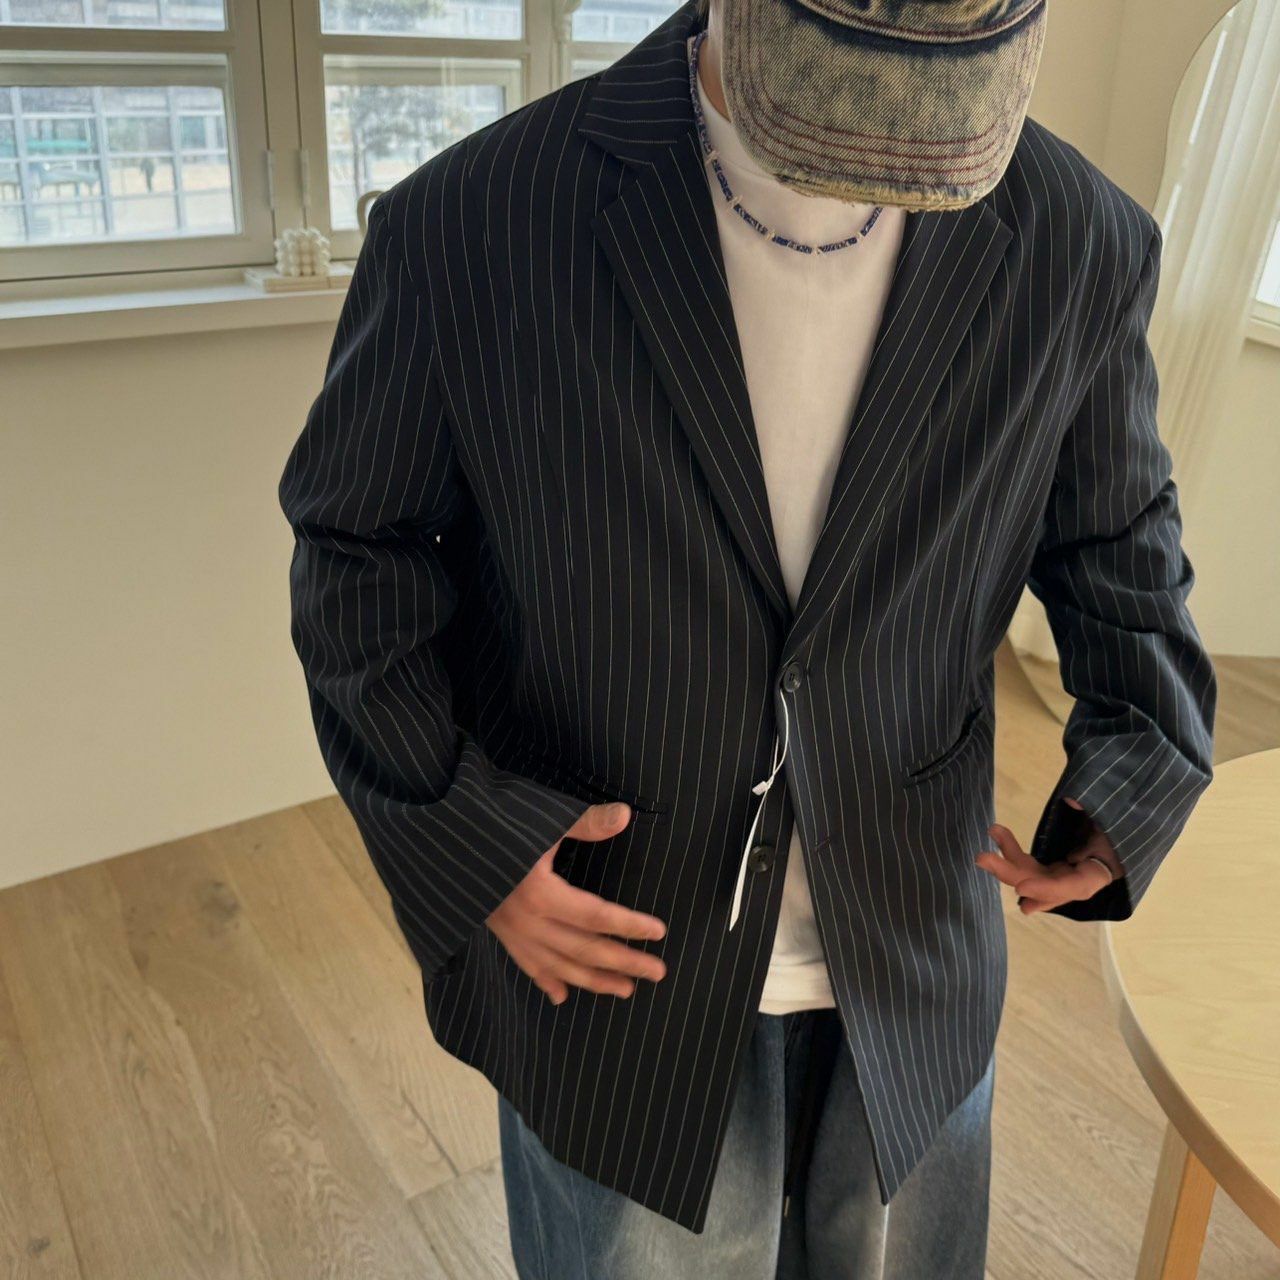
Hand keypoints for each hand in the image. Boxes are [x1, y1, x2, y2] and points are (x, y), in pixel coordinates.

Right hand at [487, 802, 668, 1003]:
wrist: (440, 839)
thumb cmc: (493, 824)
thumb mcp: (541, 818)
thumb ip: (585, 823)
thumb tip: (625, 815)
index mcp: (541, 894)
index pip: (597, 917)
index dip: (630, 925)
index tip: (658, 932)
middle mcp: (527, 922)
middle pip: (585, 950)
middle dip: (623, 963)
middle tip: (658, 972)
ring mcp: (511, 933)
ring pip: (559, 967)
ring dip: (594, 981)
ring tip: (625, 990)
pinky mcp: (498, 934)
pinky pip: (527, 966)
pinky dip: (546, 982)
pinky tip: (561, 997)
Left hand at [975, 797, 1123, 913]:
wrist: (1126, 820)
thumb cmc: (1124, 818)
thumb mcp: (1117, 813)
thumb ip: (1096, 809)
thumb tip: (1072, 800)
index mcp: (1102, 872)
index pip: (1075, 888)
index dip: (1048, 890)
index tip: (1022, 887)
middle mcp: (1080, 879)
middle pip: (1044, 885)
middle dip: (1013, 873)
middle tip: (982, 858)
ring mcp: (1065, 874)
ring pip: (1032, 875)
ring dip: (1007, 859)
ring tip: (992, 832)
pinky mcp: (1054, 866)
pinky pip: (1031, 866)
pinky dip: (1013, 855)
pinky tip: (997, 838)